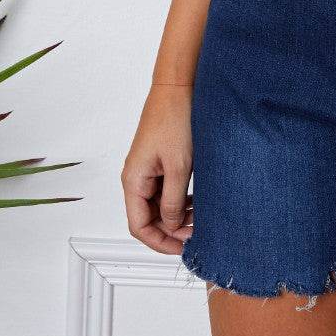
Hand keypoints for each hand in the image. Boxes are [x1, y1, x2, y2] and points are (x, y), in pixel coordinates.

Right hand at [122, 82, 194, 254]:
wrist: (179, 86)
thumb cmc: (175, 119)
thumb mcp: (178, 166)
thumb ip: (173, 201)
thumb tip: (172, 226)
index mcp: (134, 180)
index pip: (139, 226)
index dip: (160, 242)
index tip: (182, 249)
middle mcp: (136, 177)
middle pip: (148, 218)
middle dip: (171, 230)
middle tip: (197, 235)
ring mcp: (147, 169)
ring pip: (158, 205)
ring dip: (178, 215)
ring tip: (201, 219)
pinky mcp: (159, 160)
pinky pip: (165, 189)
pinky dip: (180, 199)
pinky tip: (198, 201)